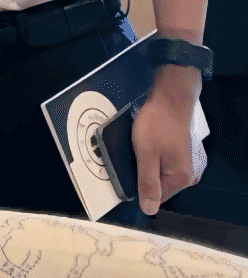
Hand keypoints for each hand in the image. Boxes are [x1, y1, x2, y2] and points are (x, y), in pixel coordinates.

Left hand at [132, 68, 206, 215]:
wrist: (170, 97)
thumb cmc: (156, 126)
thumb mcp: (147, 155)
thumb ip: (148, 183)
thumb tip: (149, 211)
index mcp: (180, 179)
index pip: (155, 196)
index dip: (137, 188)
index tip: (122, 174)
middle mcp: (186, 174)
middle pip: (157, 184)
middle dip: (140, 174)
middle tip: (124, 158)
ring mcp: (183, 162)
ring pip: (157, 171)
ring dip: (142, 163)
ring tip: (129, 151)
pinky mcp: (177, 150)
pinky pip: (159, 160)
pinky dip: (148, 155)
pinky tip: (138, 145)